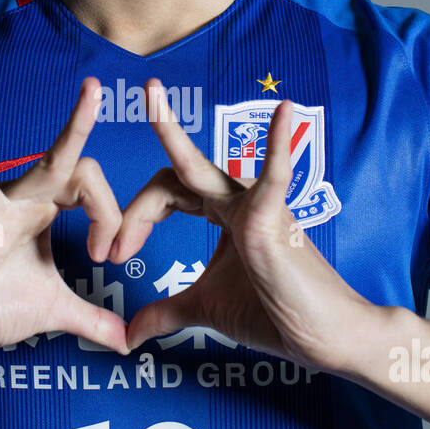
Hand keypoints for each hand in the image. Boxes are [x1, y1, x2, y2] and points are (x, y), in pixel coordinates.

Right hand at [0, 77, 128, 356]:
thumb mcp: (50, 311)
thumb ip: (91, 319)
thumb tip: (128, 341)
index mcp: (47, 215)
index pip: (96, 192)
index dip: (115, 222)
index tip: (111, 263)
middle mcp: (28, 201)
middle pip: (83, 170)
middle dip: (109, 208)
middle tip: (109, 257)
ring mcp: (2, 206)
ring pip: (47, 161)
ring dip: (75, 126)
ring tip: (95, 91)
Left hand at [109, 79, 371, 371]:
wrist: (322, 336)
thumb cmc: (275, 314)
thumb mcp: (205, 309)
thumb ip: (166, 313)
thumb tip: (128, 335)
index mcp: (222, 214)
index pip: (163, 196)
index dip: (131, 222)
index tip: (111, 259)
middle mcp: (237, 199)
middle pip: (169, 179)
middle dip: (132, 211)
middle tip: (107, 252)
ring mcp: (256, 203)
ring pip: (200, 165)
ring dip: (170, 131)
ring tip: (150, 92)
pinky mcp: (274, 217)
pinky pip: (275, 175)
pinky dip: (279, 143)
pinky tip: (284, 111)